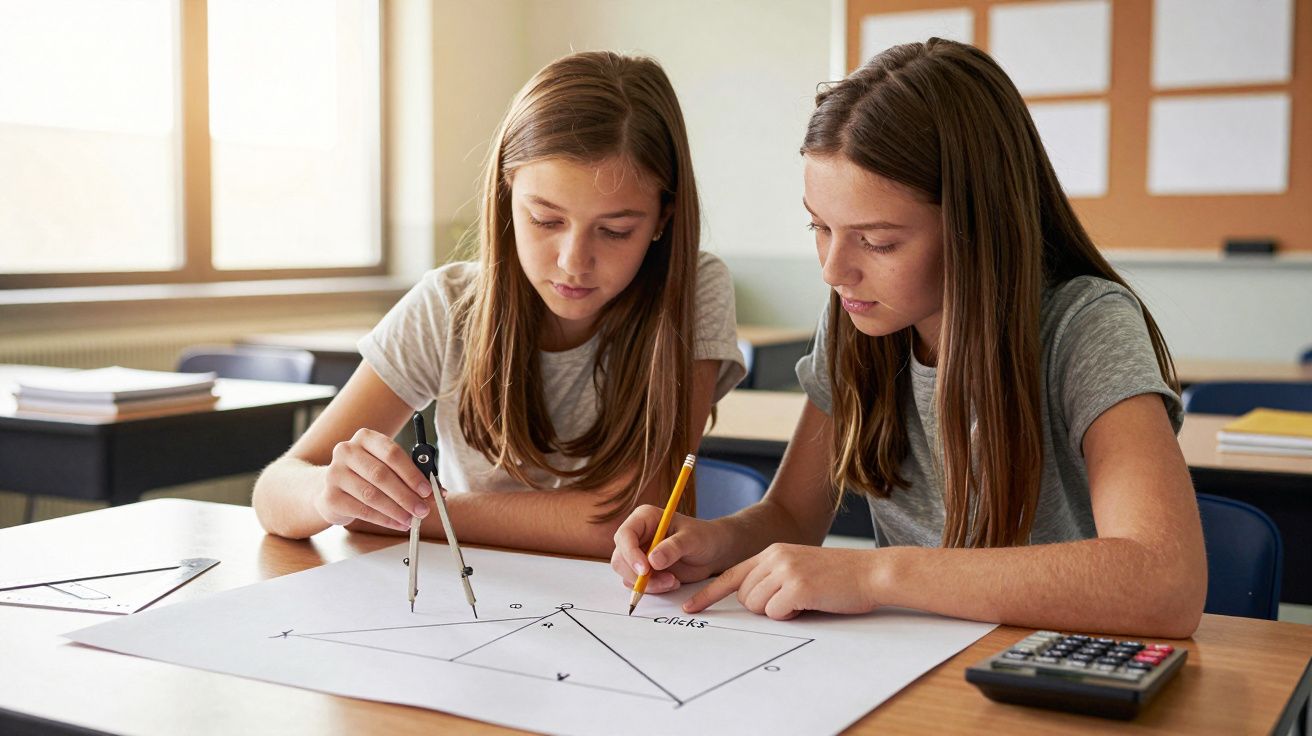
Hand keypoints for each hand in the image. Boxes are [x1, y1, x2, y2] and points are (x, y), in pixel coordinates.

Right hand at [315, 428, 435, 530]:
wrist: (332, 488)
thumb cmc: (367, 475)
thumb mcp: (388, 468)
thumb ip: (412, 475)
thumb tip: (438, 491)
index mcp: (365, 438)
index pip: (392, 453)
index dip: (412, 473)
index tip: (427, 490)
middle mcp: (347, 451)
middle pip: (381, 475)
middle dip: (406, 495)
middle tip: (422, 510)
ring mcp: (334, 473)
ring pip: (372, 495)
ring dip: (396, 510)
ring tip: (411, 519)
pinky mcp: (330, 497)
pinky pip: (362, 510)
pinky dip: (384, 520)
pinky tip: (397, 524)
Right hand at [610, 505, 729, 593]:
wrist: (713, 552)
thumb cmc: (704, 537)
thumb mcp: (692, 539)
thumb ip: (673, 548)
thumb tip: (653, 561)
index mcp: (644, 519)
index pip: (625, 535)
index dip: (630, 553)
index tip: (645, 570)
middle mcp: (637, 536)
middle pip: (620, 558)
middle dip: (638, 575)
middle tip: (665, 581)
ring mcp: (639, 554)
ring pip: (627, 575)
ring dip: (649, 584)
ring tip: (673, 581)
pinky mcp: (644, 571)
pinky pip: (638, 584)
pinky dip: (653, 588)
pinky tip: (672, 582)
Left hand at [684, 544, 881, 619]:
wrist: (871, 572)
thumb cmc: (838, 577)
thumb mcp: (799, 567)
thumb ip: (773, 577)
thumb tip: (751, 600)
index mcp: (772, 551)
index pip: (731, 574)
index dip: (708, 593)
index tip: (690, 607)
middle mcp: (774, 557)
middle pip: (743, 596)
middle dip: (762, 607)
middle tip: (791, 601)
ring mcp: (785, 570)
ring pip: (756, 606)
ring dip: (777, 612)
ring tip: (804, 600)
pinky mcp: (798, 586)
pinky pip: (776, 613)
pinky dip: (791, 616)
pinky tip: (810, 603)